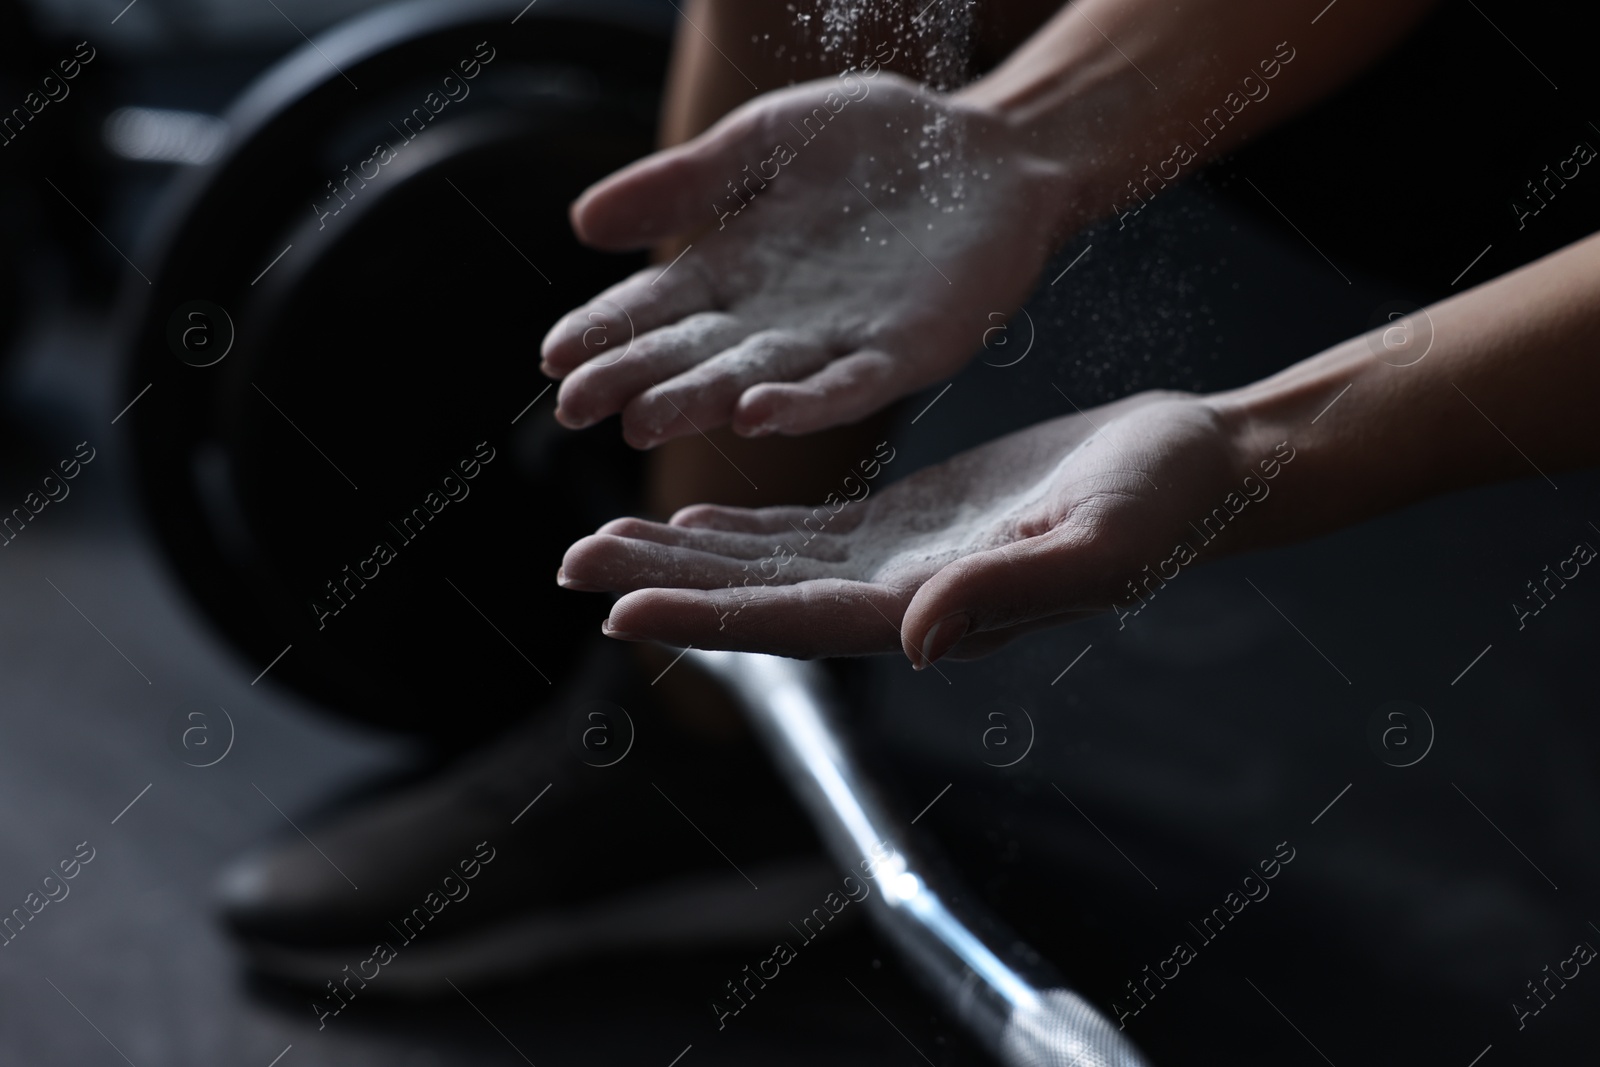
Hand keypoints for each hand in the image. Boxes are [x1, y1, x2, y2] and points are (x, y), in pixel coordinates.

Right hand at [540, 71, 1069, 447]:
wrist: (990, 149)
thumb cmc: (876, 142)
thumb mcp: (763, 142)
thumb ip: (683, 182)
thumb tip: (580, 222)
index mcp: (735, 269)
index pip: (655, 309)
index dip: (604, 332)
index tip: (552, 359)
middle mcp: (776, 318)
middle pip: (692, 355)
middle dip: (634, 381)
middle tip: (576, 409)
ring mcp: (839, 341)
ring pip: (757, 380)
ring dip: (701, 402)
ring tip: (645, 420)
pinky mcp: (905, 352)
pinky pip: (849, 385)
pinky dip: (804, 403)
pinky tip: (757, 413)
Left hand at [558, 393, 1264, 663]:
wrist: (1192, 467)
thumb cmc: (1161, 505)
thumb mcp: (1097, 545)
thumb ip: (1007, 594)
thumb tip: (914, 639)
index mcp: (933, 609)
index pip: (795, 622)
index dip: (706, 616)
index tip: (620, 608)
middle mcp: (900, 599)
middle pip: (760, 598)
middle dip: (667, 584)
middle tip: (572, 565)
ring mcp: (900, 562)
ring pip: (770, 565)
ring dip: (688, 555)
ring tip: (606, 538)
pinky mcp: (909, 522)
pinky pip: (808, 531)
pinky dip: (744, 528)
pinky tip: (694, 514)